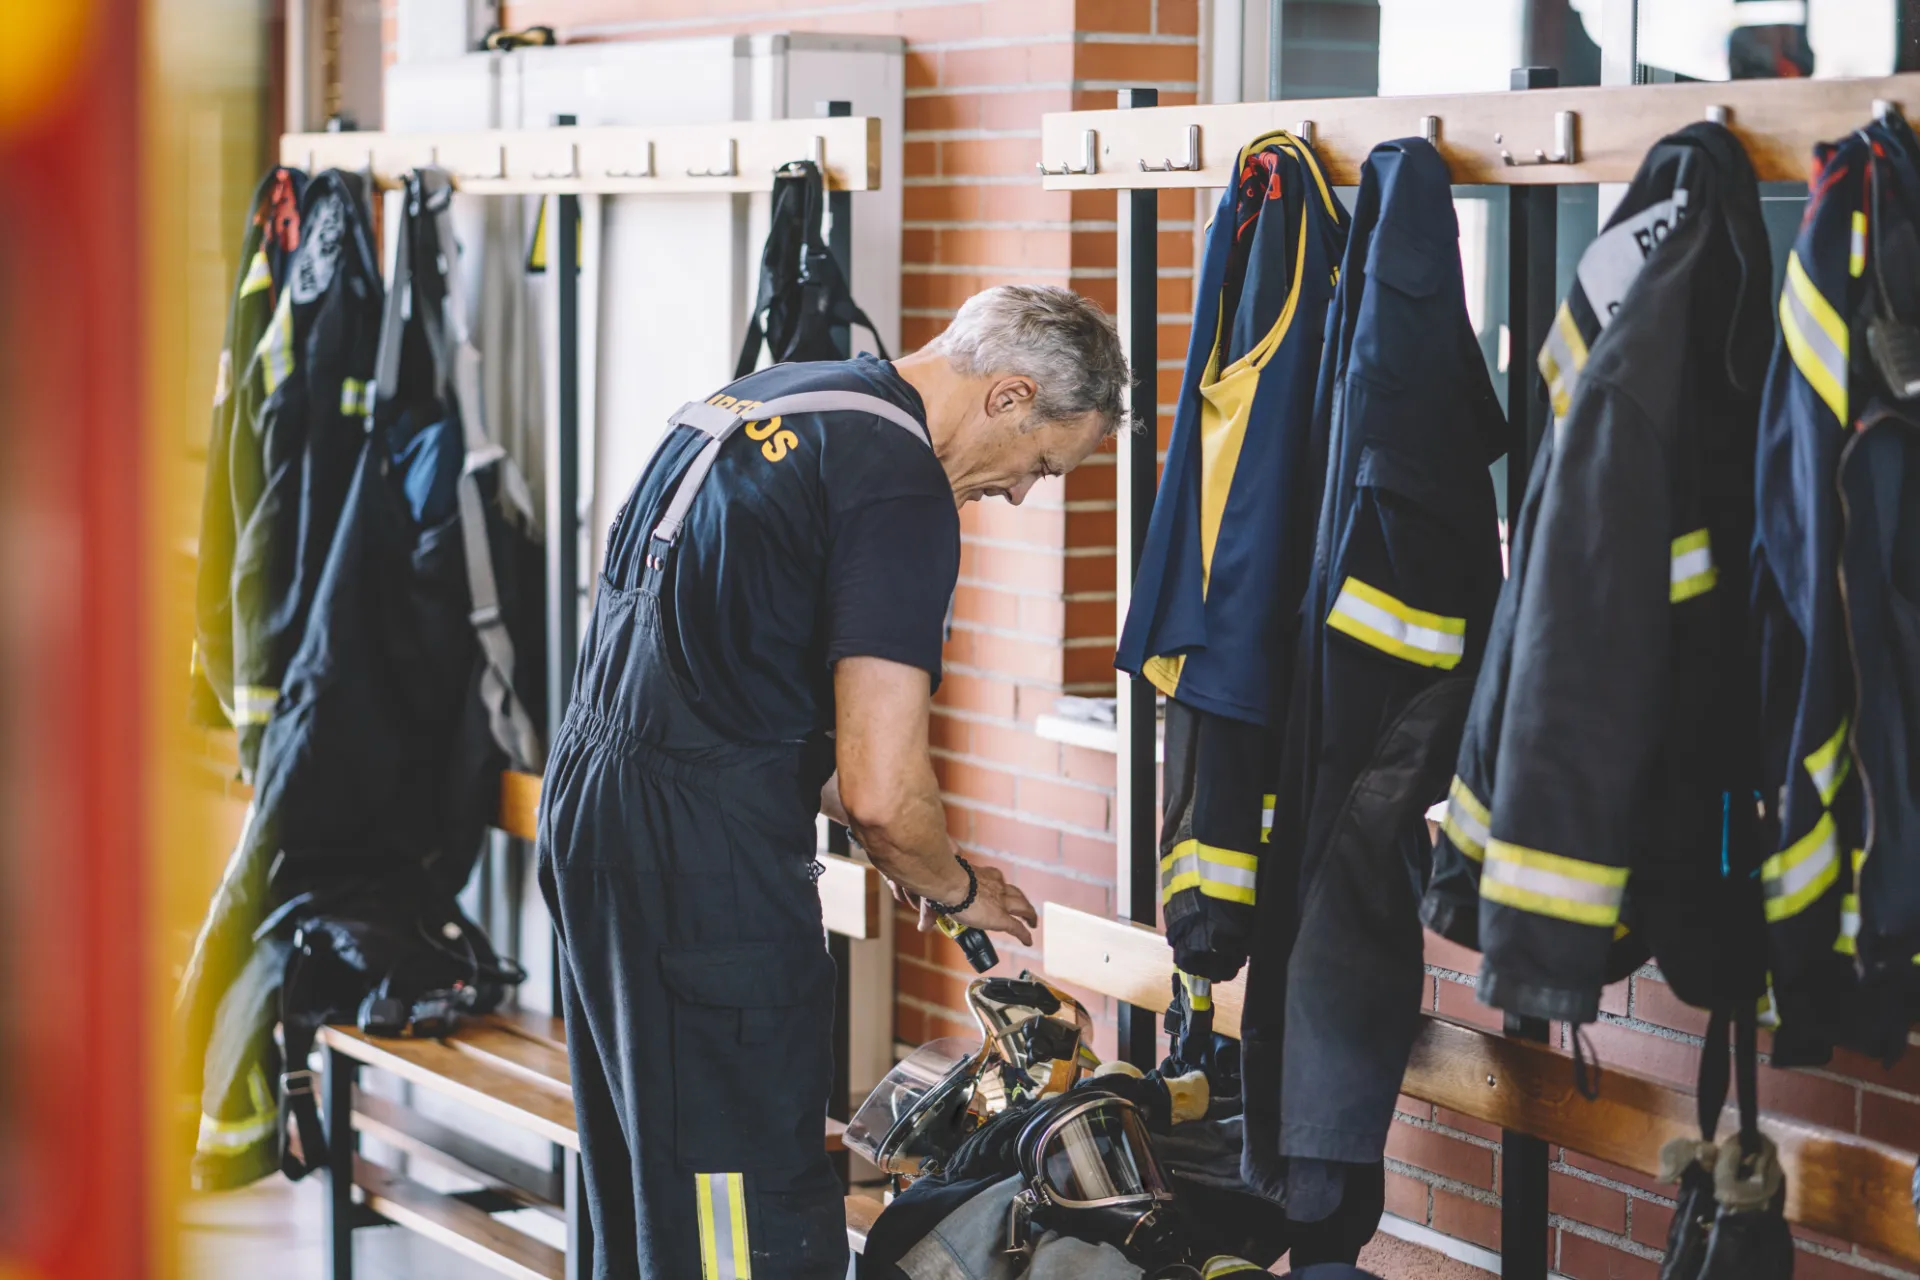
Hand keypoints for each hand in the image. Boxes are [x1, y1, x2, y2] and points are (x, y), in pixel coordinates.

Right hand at [916, 863, 1036, 946]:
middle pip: (1015, 892)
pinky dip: (1024, 935)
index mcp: (983, 876)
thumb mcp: (939, 896)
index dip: (1000, 888)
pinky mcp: (1001, 917)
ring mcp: (1001, 902)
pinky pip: (1017, 928)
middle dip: (1021, 900)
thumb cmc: (942, 883)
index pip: (996, 881)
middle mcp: (996, 886)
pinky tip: (1028, 941)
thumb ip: (931, 912)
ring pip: (1023, 907)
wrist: (950, 883)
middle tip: (1026, 909)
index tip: (1000, 893)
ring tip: (1033, 922)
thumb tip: (922, 925)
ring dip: (1030, 915)